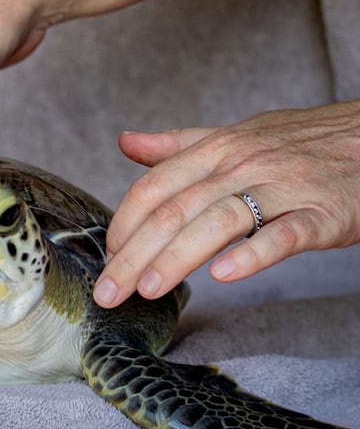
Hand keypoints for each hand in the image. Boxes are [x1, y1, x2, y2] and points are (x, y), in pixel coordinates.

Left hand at [93, 101, 359, 307]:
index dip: (125, 223)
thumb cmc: (299, 142)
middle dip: (134, 254)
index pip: (155, 186)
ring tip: (147, 290)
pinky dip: (252, 254)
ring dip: (177, 258)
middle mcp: (243, 164)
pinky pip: (283, 234)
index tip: (107, 257)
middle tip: (107, 292)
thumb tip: (125, 142)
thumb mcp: (234, 136)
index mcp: (217, 149)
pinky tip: (223, 276)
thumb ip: (178, 145)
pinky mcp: (322, 213)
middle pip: (175, 209)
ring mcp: (283, 186)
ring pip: (219, 221)